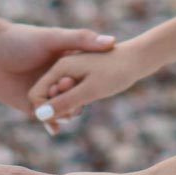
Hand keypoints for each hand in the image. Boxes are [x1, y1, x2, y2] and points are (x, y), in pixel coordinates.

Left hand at [0, 18, 116, 114]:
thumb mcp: (54, 37)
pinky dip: (52, 124)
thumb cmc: (21, 39)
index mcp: (67, 62)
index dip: (89, 85)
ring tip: (62, 113)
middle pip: (77, 97)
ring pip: (63, 110)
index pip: (87, 79)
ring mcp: (44, 93)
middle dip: (76, 103)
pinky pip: (45, 118)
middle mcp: (57, 79)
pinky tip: (54, 128)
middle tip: (71, 102)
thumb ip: (82, 38)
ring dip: (65, 114)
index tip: (82, 85)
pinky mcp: (29, 105)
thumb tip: (112, 42)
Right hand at [28, 39, 156, 129]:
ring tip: (86, 102)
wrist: (138, 58)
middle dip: (58, 108)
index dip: (46, 110)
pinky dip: (74, 101)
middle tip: (79, 108)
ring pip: (59, 96)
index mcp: (59, 67)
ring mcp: (70, 71)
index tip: (66, 116)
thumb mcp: (90, 90)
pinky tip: (86, 103)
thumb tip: (41, 116)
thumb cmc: (115, 72)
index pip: (36, 95)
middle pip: (47, 97)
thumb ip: (65, 102)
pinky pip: (70, 93)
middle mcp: (61, 67)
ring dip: (67, 105)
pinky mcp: (79, 75)